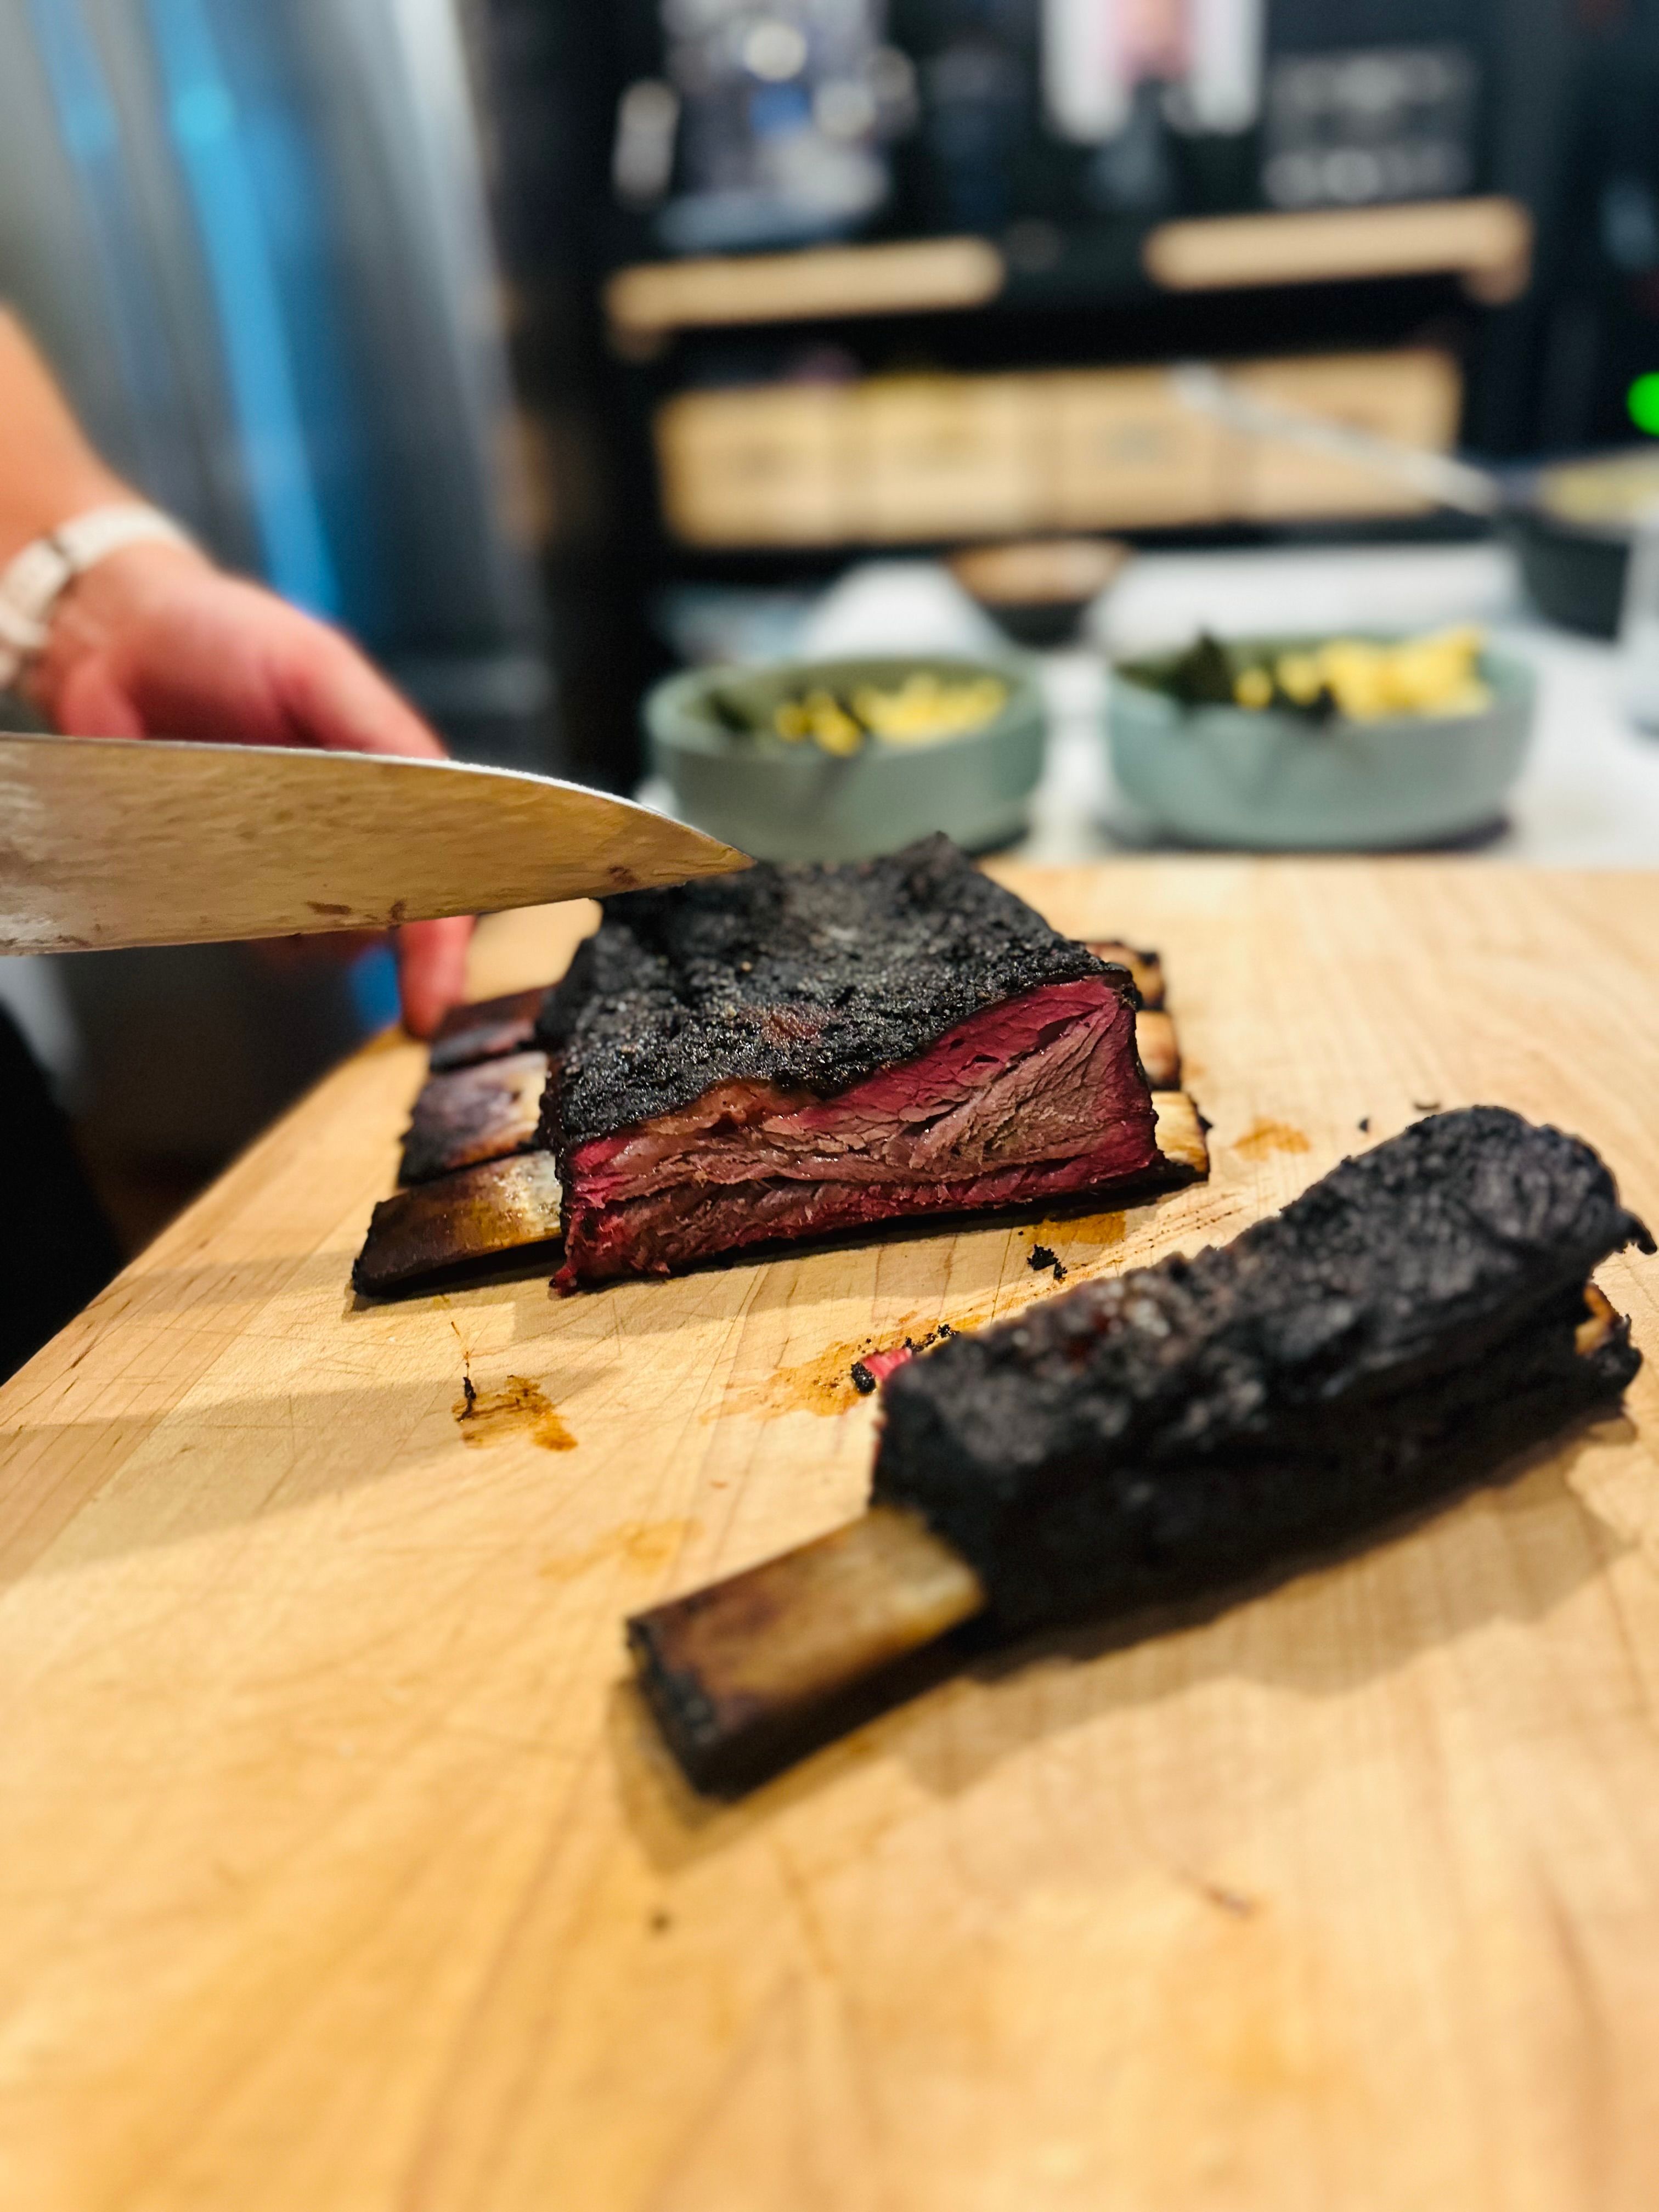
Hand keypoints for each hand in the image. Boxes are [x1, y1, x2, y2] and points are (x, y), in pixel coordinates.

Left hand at [25, 542, 471, 1037]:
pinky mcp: (235, 882)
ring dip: (305, 929)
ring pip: (329, 941)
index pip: (444, 870)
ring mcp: (295, 860)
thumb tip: (436, 799)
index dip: (443, 938)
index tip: (434, 991)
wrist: (116, 640)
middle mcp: (355, 828)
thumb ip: (385, 735)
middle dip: (370, 933)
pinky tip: (225, 880)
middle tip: (315, 892)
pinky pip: (263, 940)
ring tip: (253, 856)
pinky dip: (254, 930)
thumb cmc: (220, 635)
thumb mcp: (319, 669)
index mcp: (394, 777)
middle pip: (391, 920)